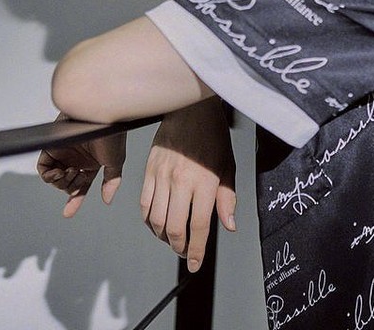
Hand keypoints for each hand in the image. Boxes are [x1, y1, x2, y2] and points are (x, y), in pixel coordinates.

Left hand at [37, 113, 126, 217]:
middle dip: (71, 188)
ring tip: (69, 173)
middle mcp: (77, 159)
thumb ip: (111, 181)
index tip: (68, 213)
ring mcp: (64, 153)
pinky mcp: (52, 147)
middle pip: (67, 185)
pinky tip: (58, 173)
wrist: (99, 115)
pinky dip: (48, 175)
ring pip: (55, 179)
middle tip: (78, 178)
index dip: (75, 200)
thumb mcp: (115, 161)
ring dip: (60, 182)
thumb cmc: (111, 133)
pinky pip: (43, 168)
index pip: (81, 186)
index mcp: (91, 163)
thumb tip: (108, 199)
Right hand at [140, 97, 235, 272]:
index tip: (195, 263)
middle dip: (179, 246)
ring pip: (156, 219)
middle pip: (175, 227)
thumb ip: (227, 198)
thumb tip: (229, 225)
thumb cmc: (213, 136)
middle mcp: (181, 181)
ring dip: (163, 236)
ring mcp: (162, 176)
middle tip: (184, 251)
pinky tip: (157, 223)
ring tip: (172, 239)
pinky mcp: (149, 170)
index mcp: (204, 181)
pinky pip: (144, 203)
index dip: (196, 250)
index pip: (198, 226)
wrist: (190, 109)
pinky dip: (148, 220)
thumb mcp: (228, 166)